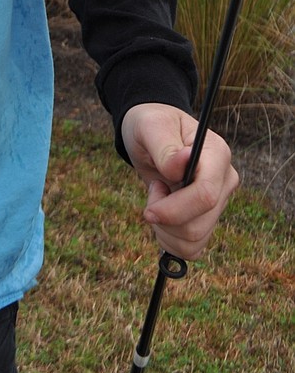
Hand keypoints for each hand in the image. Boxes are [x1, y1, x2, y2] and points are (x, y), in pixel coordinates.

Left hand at [121, 103, 239, 259]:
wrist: (150, 134)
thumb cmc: (151, 125)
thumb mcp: (150, 127)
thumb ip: (164, 147)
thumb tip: (182, 163)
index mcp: (217, 154)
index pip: (206, 196)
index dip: (175, 210)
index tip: (149, 210)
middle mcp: (224, 181)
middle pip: (199, 224)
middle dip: (165, 218)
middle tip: (154, 189)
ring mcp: (219, 202)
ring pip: (195, 240)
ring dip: (166, 229)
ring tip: (158, 197)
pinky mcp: (208, 218)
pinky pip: (192, 248)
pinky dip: (171, 240)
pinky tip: (163, 216)